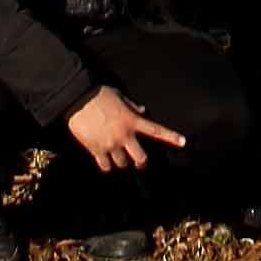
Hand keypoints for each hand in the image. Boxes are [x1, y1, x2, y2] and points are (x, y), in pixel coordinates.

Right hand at [66, 86, 186, 175]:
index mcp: (132, 120)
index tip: (183, 142)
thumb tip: (142, 111)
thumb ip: (132, 106)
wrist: (77, 98)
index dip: (171, 137)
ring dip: (121, 161)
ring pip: (122, 164)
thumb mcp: (119, 96)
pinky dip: (106, 165)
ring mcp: (110, 144)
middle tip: (138, 162)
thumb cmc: (99, 94)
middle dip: (140, 162)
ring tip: (116, 156)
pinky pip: (105, 166)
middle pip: (141, 158)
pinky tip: (104, 160)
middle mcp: (124, 135)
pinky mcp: (96, 149)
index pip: (156, 130)